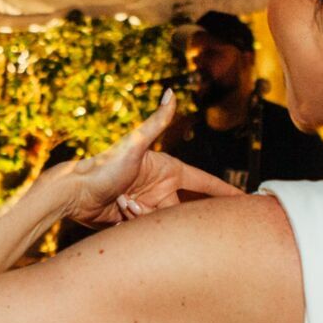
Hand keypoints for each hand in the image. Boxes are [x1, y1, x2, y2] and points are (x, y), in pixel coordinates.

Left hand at [54, 91, 240, 226]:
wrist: (74, 193)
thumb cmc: (103, 167)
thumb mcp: (133, 144)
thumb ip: (156, 122)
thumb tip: (171, 92)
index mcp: (167, 170)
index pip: (203, 182)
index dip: (225, 191)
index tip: (247, 200)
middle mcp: (160, 188)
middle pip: (186, 208)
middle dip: (187, 216)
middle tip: (198, 224)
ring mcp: (148, 205)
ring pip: (165, 222)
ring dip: (147, 215)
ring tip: (126, 202)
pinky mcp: (134, 219)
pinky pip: (148, 230)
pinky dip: (135, 223)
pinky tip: (120, 211)